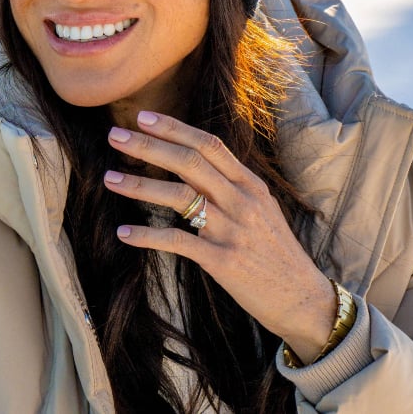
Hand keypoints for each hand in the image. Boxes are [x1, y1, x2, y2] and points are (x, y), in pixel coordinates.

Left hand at [105, 110, 336, 362]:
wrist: (302, 297)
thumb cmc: (276, 252)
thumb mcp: (262, 209)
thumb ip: (233, 186)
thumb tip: (199, 164)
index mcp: (250, 184)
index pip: (209, 144)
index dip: (174, 128)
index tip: (142, 117)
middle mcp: (242, 201)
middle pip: (189, 162)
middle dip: (148, 146)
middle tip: (114, 136)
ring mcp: (232, 230)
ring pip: (179, 197)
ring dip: (140, 186)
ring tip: (110, 179)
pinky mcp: (222, 261)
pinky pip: (178, 242)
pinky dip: (147, 236)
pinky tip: (124, 233)